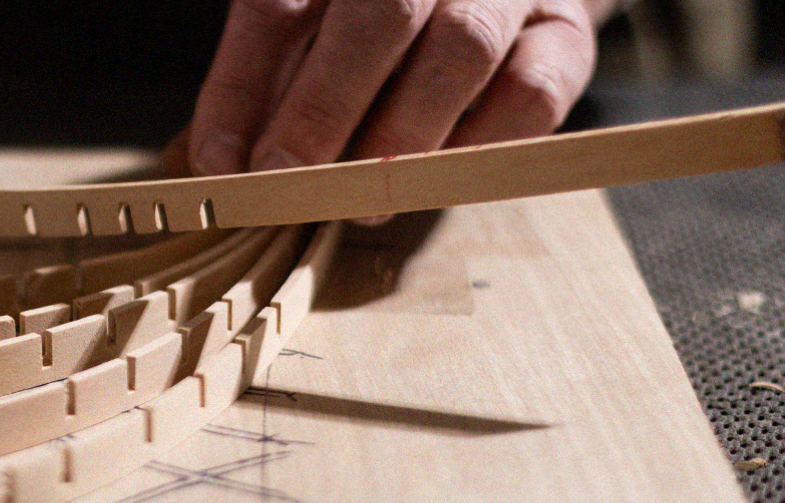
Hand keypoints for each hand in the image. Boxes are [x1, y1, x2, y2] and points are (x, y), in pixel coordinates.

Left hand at [187, 0, 613, 176]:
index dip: (241, 85)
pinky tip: (434, 181)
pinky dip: (476, 148)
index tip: (221, 161)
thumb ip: (265, 78)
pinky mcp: (563, 35)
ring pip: (460, 49)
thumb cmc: (372, 24)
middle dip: (322, 107)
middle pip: (381, 10)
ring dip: (400, 138)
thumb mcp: (310, 30)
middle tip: (286, 178)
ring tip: (358, 200)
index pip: (281, 3)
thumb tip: (221, 159)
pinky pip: (530, 92)